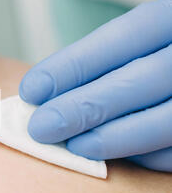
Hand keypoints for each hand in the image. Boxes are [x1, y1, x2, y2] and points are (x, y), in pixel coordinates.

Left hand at [19, 0, 171, 171]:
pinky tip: (112, 151)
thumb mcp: (140, 38)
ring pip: (164, 121)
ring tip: (74, 145)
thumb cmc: (158, 51)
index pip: (120, 39)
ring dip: (111, 137)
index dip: (72, 67)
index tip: (33, 90)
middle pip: (139, 81)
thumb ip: (102, 60)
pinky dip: (143, 155)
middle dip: (83, 108)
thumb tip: (45, 93)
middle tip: (42, 127)